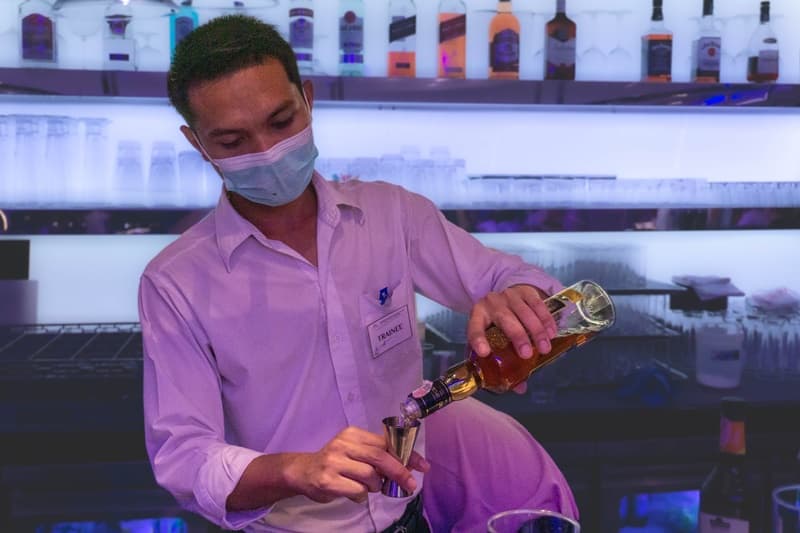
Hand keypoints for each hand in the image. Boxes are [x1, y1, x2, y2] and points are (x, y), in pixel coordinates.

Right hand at [285, 426, 429, 503]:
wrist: (303, 471)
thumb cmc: (335, 462)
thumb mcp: (354, 450)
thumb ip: (376, 454)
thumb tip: (407, 464)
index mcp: (353, 434)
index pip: (386, 443)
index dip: (406, 455)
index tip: (422, 466)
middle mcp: (343, 444)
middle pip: (380, 457)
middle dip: (399, 472)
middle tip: (411, 485)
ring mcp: (334, 462)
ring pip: (370, 476)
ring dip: (375, 486)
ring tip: (367, 487)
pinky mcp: (328, 480)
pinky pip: (357, 491)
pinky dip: (361, 495)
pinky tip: (354, 493)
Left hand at [467, 284, 557, 364]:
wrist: (506, 297)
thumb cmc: (497, 323)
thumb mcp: (493, 338)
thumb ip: (502, 362)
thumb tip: (520, 388)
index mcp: (478, 316)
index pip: (474, 328)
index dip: (478, 340)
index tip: (485, 353)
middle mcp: (492, 303)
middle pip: (505, 319)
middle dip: (517, 337)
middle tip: (527, 355)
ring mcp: (509, 295)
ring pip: (524, 312)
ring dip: (536, 331)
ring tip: (545, 348)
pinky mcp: (525, 291)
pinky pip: (537, 304)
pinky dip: (546, 319)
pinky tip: (552, 332)